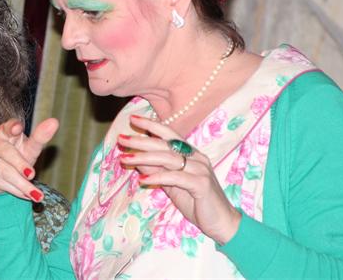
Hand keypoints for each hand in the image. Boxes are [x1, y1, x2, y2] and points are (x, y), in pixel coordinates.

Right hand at [0, 118, 58, 202]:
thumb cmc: (18, 154)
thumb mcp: (29, 147)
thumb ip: (40, 137)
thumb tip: (54, 122)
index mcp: (5, 130)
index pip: (9, 126)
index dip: (13, 127)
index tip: (18, 128)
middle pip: (7, 152)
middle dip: (20, 164)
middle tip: (32, 174)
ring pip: (5, 172)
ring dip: (22, 185)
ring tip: (37, 195)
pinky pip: (0, 183)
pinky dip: (16, 191)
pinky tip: (26, 196)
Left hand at [116, 115, 240, 244]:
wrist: (221, 222)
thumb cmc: (196, 202)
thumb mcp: (172, 185)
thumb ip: (157, 171)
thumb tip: (137, 159)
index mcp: (191, 154)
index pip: (169, 134)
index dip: (151, 125)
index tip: (133, 118)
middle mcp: (197, 157)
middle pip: (165, 144)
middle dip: (141, 140)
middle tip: (121, 139)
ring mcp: (200, 169)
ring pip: (168, 158)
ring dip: (144, 157)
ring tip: (125, 159)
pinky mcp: (201, 184)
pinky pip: (175, 177)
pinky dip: (157, 177)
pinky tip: (142, 180)